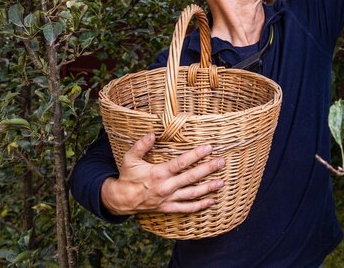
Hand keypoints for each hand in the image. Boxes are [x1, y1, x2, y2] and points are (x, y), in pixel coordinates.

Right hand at [101, 132, 224, 215]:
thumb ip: (141, 145)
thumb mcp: (130, 158)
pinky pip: (186, 208)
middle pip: (191, 177)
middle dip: (208, 169)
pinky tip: (211, 201)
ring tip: (221, 182)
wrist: (122, 200)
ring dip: (208, 188)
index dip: (196, 155)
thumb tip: (152, 133)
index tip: (209, 147)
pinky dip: (199, 206)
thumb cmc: (128, 176)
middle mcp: (166, 186)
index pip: (182, 162)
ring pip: (192, 194)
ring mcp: (168, 199)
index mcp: (159, 173)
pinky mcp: (168, 208)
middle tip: (221, 162)